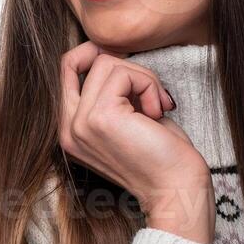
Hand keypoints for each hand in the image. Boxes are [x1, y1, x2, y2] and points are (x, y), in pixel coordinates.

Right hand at [58, 42, 213, 243]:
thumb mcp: (127, 117)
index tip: (130, 72)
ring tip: (156, 107)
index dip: (95, 55)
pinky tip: (158, 111)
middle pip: (80, 59)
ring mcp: (79, 124)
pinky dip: (148, 84)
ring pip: (106, 62)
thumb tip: (111, 53)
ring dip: (142, 77)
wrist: (177, 190)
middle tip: (150, 94)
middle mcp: (67, 129)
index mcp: (70, 131)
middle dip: (122, 65)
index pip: (66, 68)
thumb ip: (112, 91)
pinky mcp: (100, 118)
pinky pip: (123, 73)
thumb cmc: (161, 155)